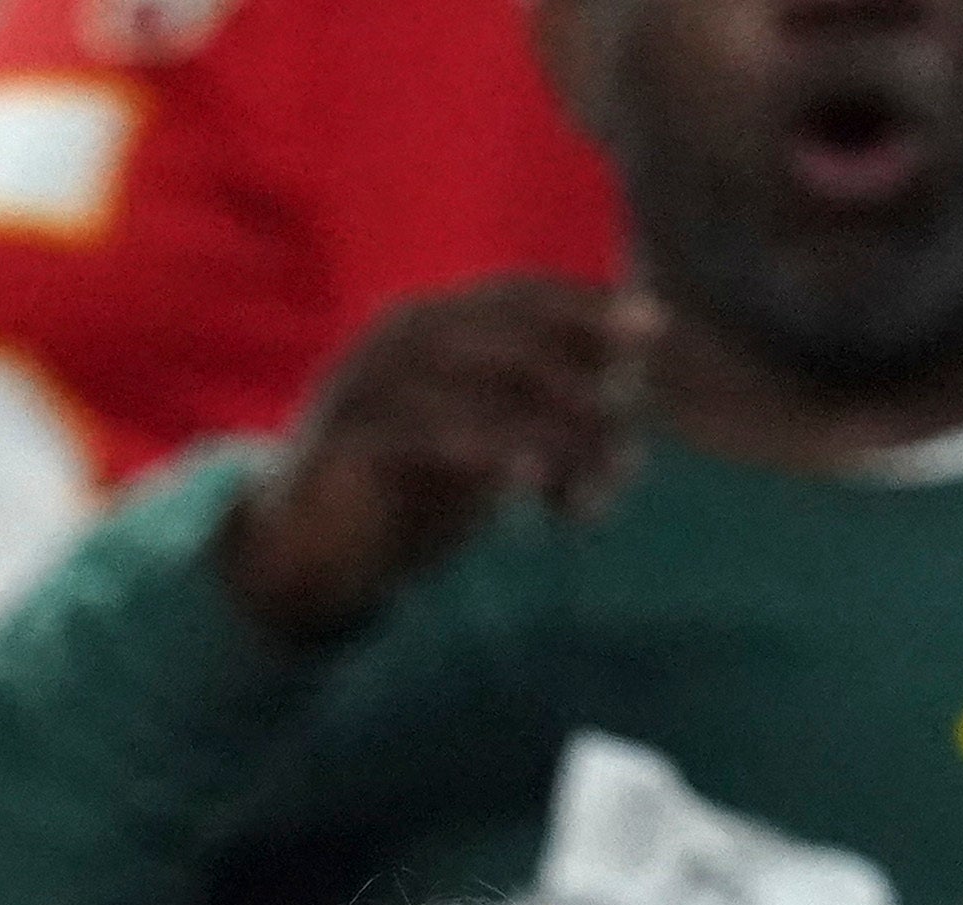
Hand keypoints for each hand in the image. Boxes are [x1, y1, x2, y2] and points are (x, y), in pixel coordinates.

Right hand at [217, 277, 648, 644]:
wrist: (308, 550)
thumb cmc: (409, 491)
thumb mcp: (488, 443)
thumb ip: (543, 415)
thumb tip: (628, 405)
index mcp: (436, 324)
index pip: (521, 296)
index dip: (588, 307)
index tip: (655, 327)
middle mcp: (400, 337)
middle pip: (504, 330)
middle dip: (578, 372)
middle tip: (625, 426)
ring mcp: (367, 382)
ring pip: (474, 384)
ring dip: (547, 429)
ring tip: (594, 477)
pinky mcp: (344, 438)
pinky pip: (421, 432)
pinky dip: (482, 451)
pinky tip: (529, 478)